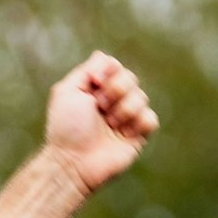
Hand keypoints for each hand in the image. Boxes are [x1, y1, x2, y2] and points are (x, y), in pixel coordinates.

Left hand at [45, 51, 159, 191]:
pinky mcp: (138, 135)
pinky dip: (137, 124)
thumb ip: (86, 70)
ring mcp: (126, 118)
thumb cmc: (66, 128)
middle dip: (114, 91)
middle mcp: (112, 101)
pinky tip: (122, 134)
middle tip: (98, 107)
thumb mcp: (67, 92)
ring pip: (141, 97)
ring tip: (107, 125)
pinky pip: (151, 118)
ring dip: (122, 110)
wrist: (73, 161)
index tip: (94, 82)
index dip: (108, 71)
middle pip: (130, 78)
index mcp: (95, 90)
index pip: (114, 66)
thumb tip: (103, 57)